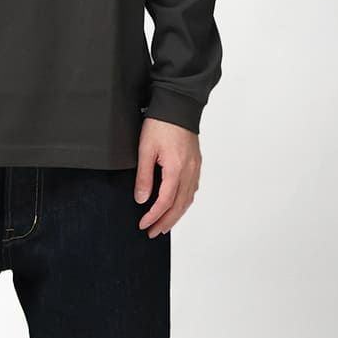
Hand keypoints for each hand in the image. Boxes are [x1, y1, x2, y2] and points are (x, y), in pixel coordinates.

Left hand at [135, 117, 200, 237]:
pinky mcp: (196, 162)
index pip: (165, 202)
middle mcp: (189, 171)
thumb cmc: (161, 123)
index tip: (143, 224)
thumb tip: (141, 199)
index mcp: (176, 169)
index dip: (153, 216)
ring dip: (176, 215)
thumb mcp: (145, 149)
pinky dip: (184, 202)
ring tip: (164, 225)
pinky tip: (178, 205)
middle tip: (153, 233)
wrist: (178, 105)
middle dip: (166, 222)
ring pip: (188, 199)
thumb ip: (144, 176)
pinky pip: (192, 189)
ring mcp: (195, 167)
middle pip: (179, 206)